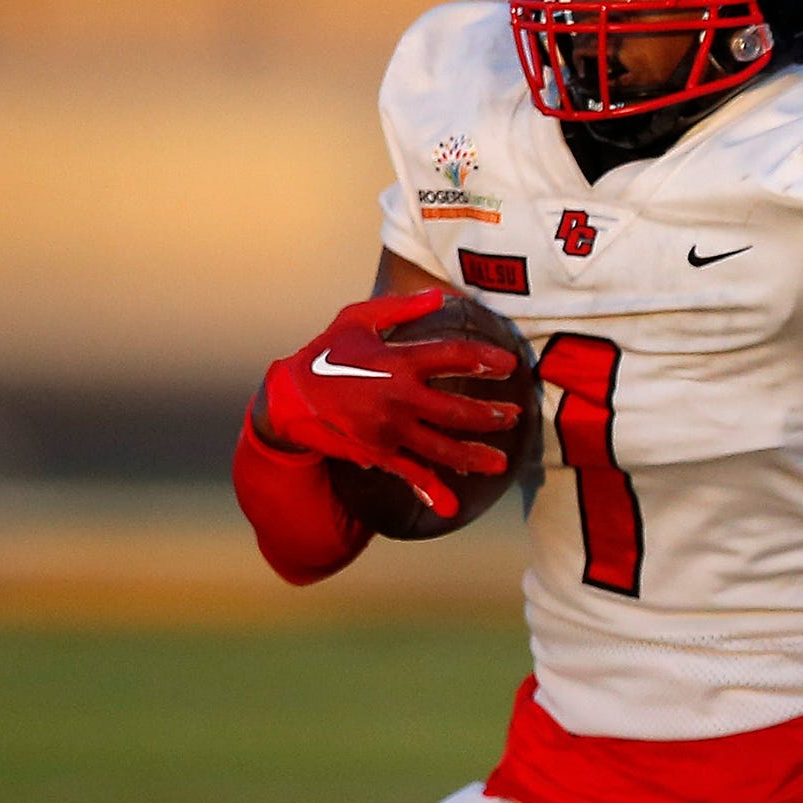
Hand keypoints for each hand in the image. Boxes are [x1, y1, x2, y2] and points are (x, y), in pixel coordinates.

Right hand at [253, 288, 522, 519]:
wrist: (288, 397)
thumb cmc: (326, 352)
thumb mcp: (357, 318)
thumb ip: (401, 306)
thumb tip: (441, 296)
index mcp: (397, 362)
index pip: (454, 358)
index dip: (486, 360)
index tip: (509, 365)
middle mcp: (397, 398)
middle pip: (457, 410)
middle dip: (491, 416)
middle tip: (515, 416)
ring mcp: (388, 430)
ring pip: (442, 448)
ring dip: (475, 457)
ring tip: (501, 462)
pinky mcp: (378, 452)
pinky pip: (411, 474)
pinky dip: (432, 491)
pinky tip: (452, 506)